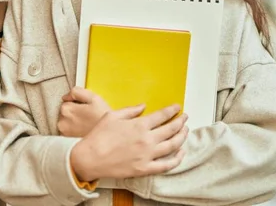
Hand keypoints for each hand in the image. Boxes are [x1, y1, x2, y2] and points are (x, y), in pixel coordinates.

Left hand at [57, 87, 111, 137]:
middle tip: (86, 114)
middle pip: (64, 110)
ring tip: (85, 122)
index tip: (86, 107)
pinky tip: (82, 128)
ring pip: (64, 119)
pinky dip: (72, 127)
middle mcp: (61, 121)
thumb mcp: (94, 98)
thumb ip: (77, 92)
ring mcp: (63, 131)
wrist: (106, 137)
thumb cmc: (102, 117)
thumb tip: (66, 96)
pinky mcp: (66, 138)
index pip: (66, 100)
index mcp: (66, 109)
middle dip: (73, 110)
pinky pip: (66, 128)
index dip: (77, 102)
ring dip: (72, 119)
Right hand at [70, 104, 188, 181]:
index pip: (163, 115)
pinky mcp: (144, 169)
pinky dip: (177, 159)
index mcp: (139, 125)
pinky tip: (181, 153)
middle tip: (185, 117)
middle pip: (171, 129)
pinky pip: (166, 165)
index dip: (172, 110)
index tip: (178, 107)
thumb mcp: (113, 116)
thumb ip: (131, 110)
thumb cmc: (98, 136)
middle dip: (181, 122)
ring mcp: (147, 155)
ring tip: (185, 131)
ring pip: (173, 146)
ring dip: (182, 137)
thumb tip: (143, 106)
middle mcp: (147, 140)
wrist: (89, 158)